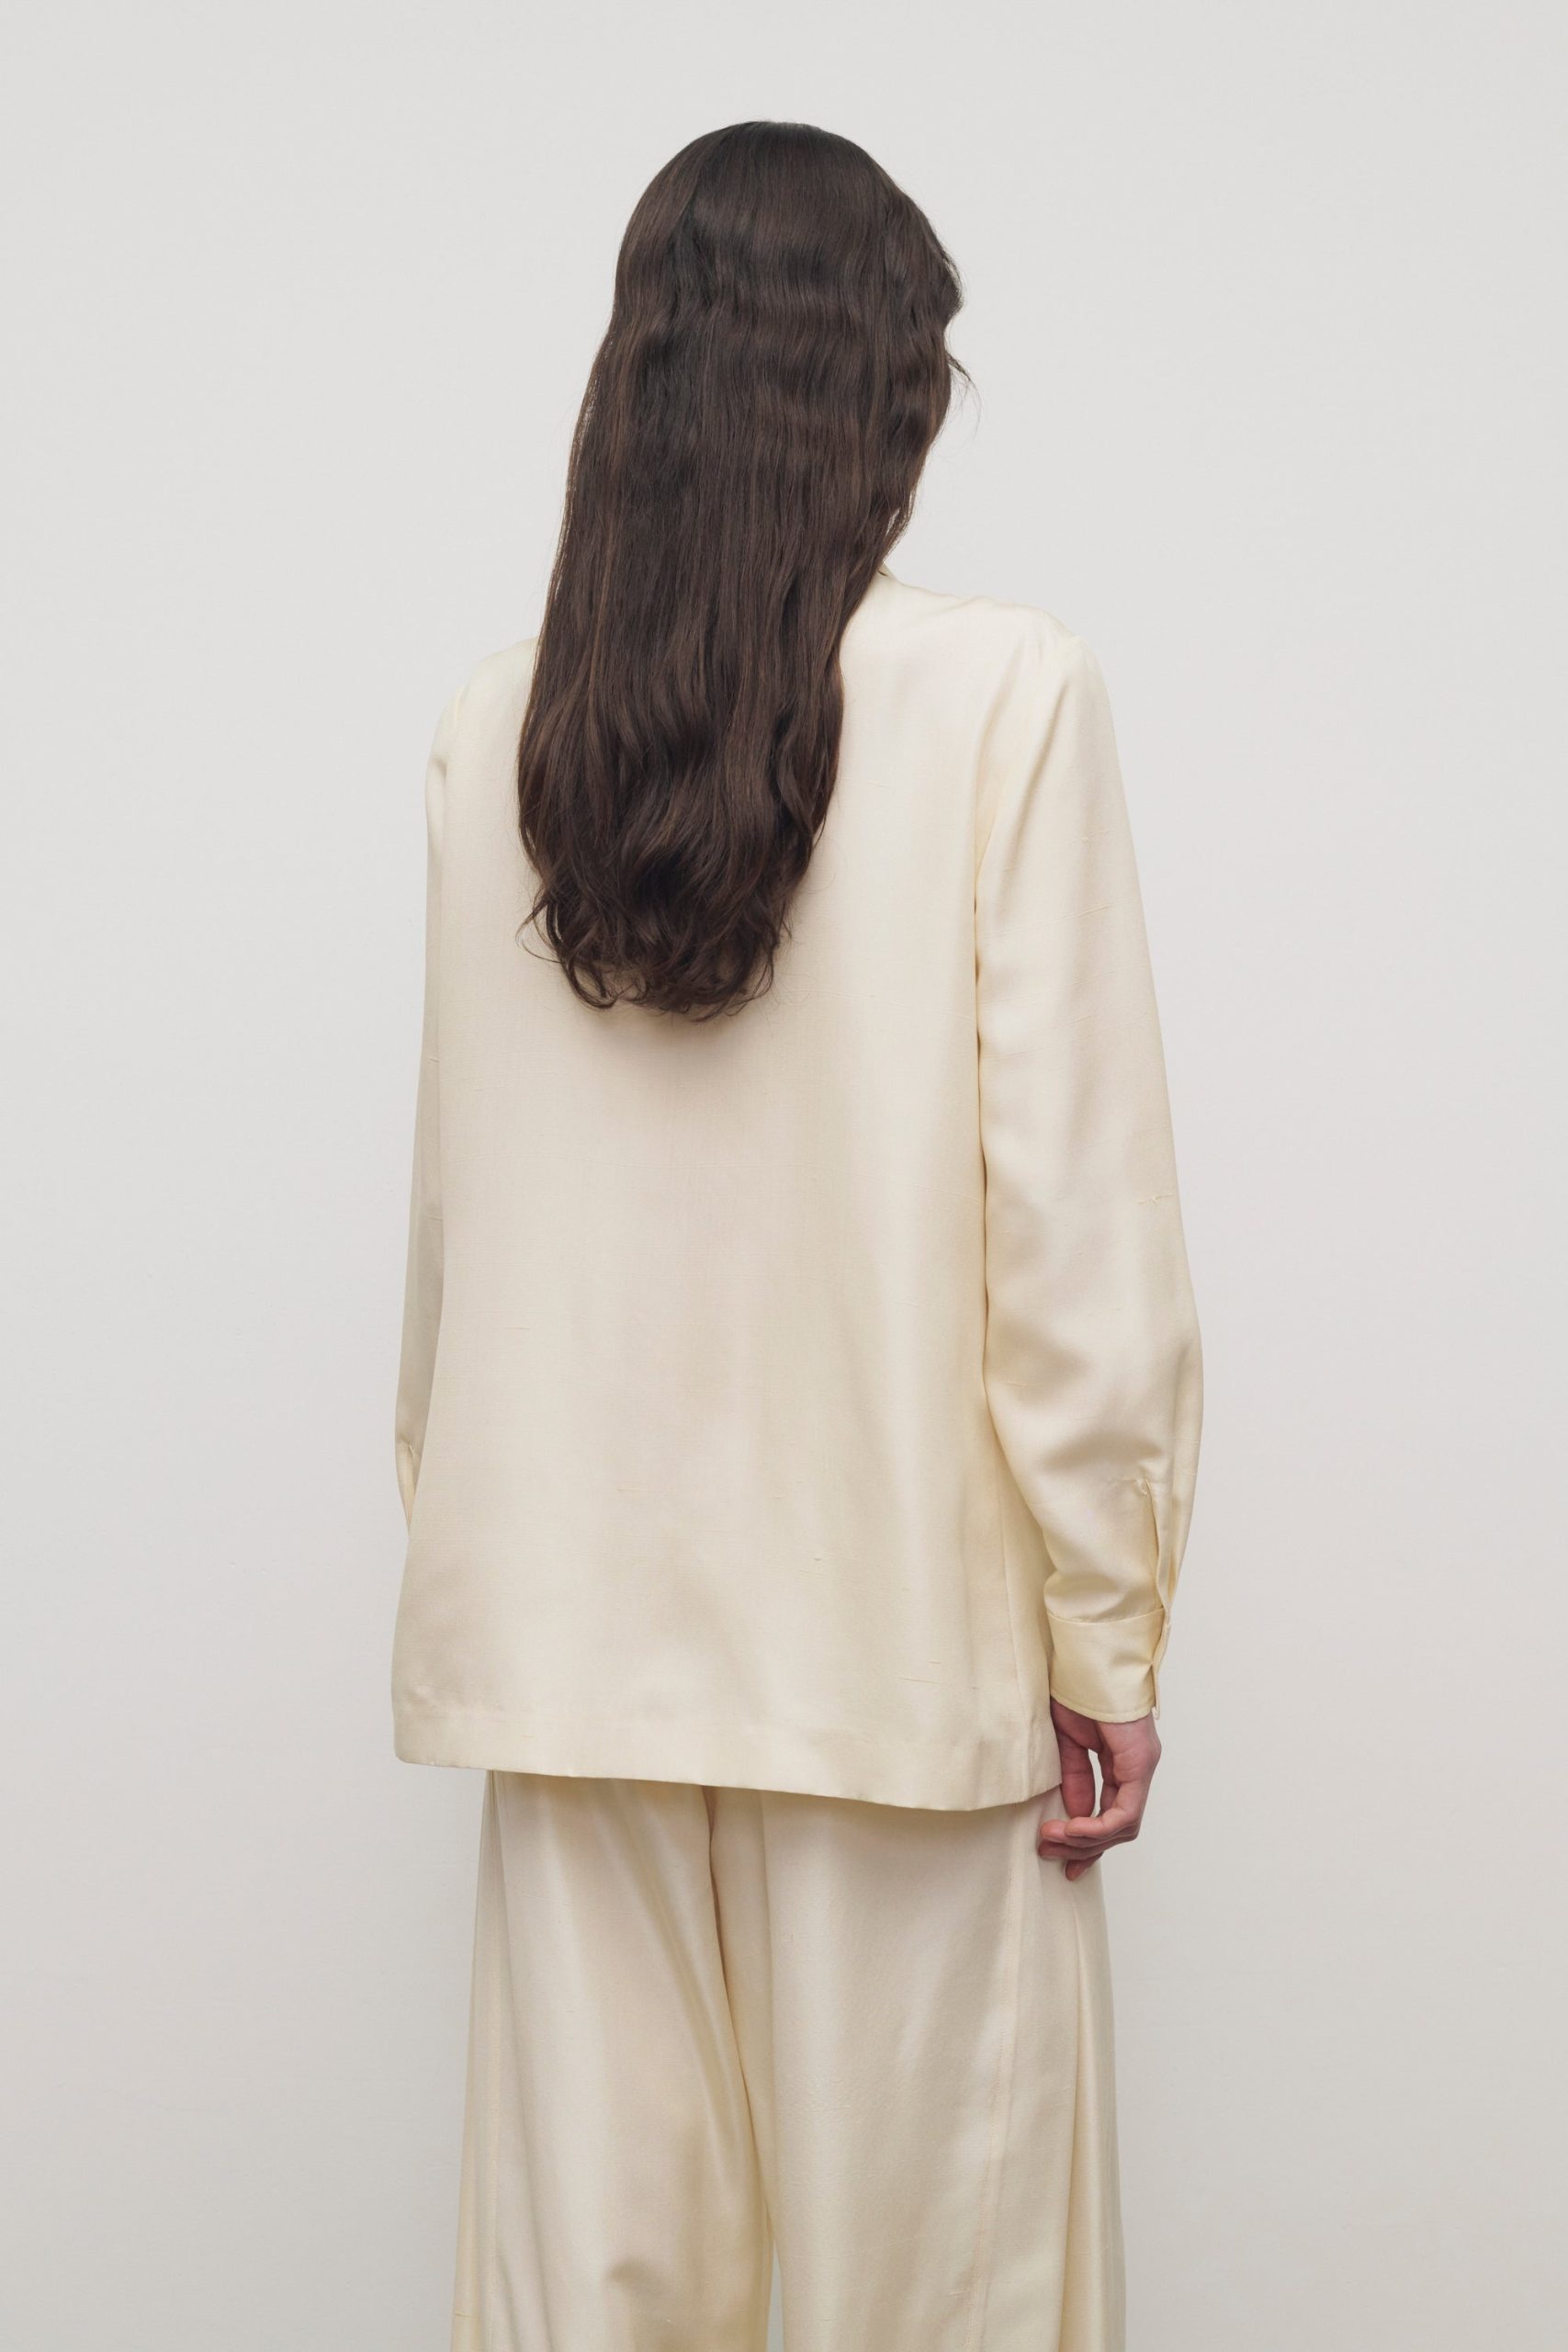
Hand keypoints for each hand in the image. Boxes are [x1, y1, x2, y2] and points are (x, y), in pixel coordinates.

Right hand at [1038, 1700, 1160, 1878]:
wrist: (1085, 1661)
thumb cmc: (1076, 1690)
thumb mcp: (1067, 1743)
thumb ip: (1075, 1778)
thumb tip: (1075, 1813)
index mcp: (1122, 1762)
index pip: (1113, 1814)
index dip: (1088, 1840)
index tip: (1061, 1857)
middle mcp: (1138, 1768)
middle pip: (1120, 1827)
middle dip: (1084, 1847)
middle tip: (1052, 1857)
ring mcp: (1143, 1765)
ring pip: (1124, 1825)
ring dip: (1086, 1839)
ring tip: (1052, 1839)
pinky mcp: (1141, 1763)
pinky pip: (1125, 1812)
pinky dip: (1098, 1827)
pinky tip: (1072, 1828)